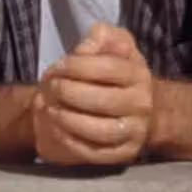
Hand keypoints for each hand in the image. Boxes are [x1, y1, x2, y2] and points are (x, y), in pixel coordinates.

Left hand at [34, 24, 153, 165]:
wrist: (139, 108)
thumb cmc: (118, 74)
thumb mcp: (115, 46)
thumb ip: (103, 37)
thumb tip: (90, 40)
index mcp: (139, 75)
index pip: (108, 68)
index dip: (77, 66)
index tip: (57, 67)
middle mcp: (142, 104)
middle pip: (102, 101)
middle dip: (69, 93)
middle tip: (50, 88)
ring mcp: (134, 132)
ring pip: (99, 131)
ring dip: (68, 120)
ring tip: (51, 110)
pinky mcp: (124, 154)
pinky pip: (95, 153)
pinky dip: (72, 142)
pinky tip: (57, 129)